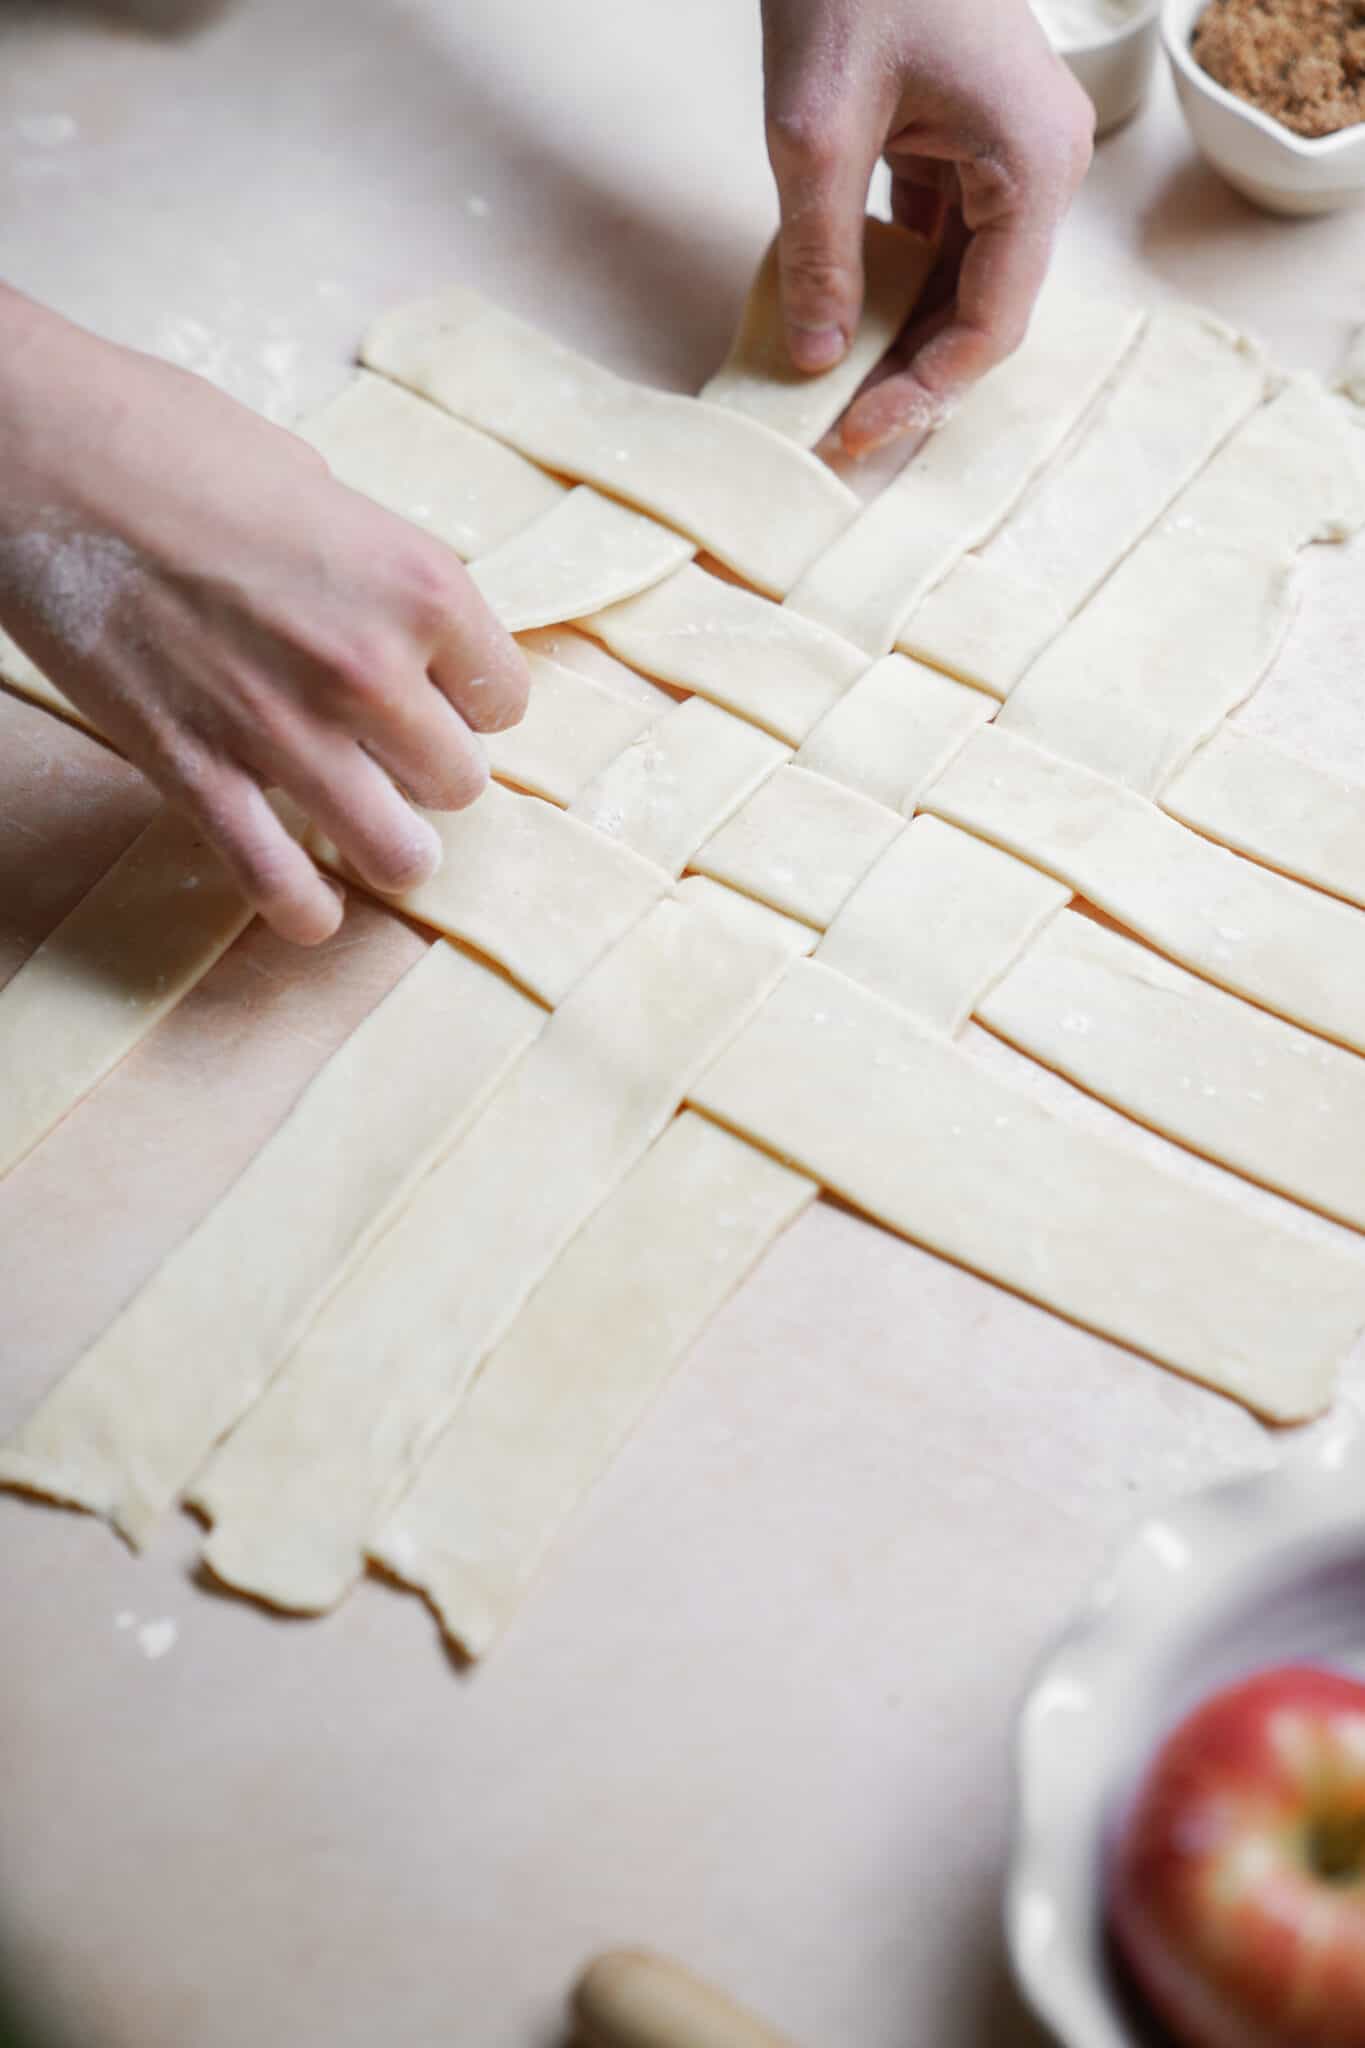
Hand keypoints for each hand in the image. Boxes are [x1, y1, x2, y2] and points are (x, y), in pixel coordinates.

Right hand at [0, 286, 529, 944]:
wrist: (46, 456)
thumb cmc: (173, 443)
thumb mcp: (317, 485)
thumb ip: (370, 569)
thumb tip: (389, 616)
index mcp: (420, 586)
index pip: (502, 697)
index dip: (469, 700)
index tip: (439, 697)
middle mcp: (373, 670)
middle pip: (458, 780)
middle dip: (427, 772)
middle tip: (391, 757)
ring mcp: (288, 732)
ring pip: (399, 852)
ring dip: (390, 848)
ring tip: (372, 833)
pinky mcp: (201, 773)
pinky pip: (278, 883)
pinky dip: (303, 910)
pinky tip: (311, 908)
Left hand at [760, 0, 1094, 453]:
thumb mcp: (814, 131)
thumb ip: (818, 253)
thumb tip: (813, 359)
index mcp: (1032, 166)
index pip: (989, 324)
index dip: (922, 391)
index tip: (853, 434)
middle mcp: (1040, 167)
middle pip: (981, 312)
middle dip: (910, 375)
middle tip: (838, 432)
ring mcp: (1008, 153)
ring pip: (960, 282)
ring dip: (899, 335)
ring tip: (833, 389)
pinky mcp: (967, 140)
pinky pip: (938, 238)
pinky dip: (890, 281)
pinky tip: (836, 317)